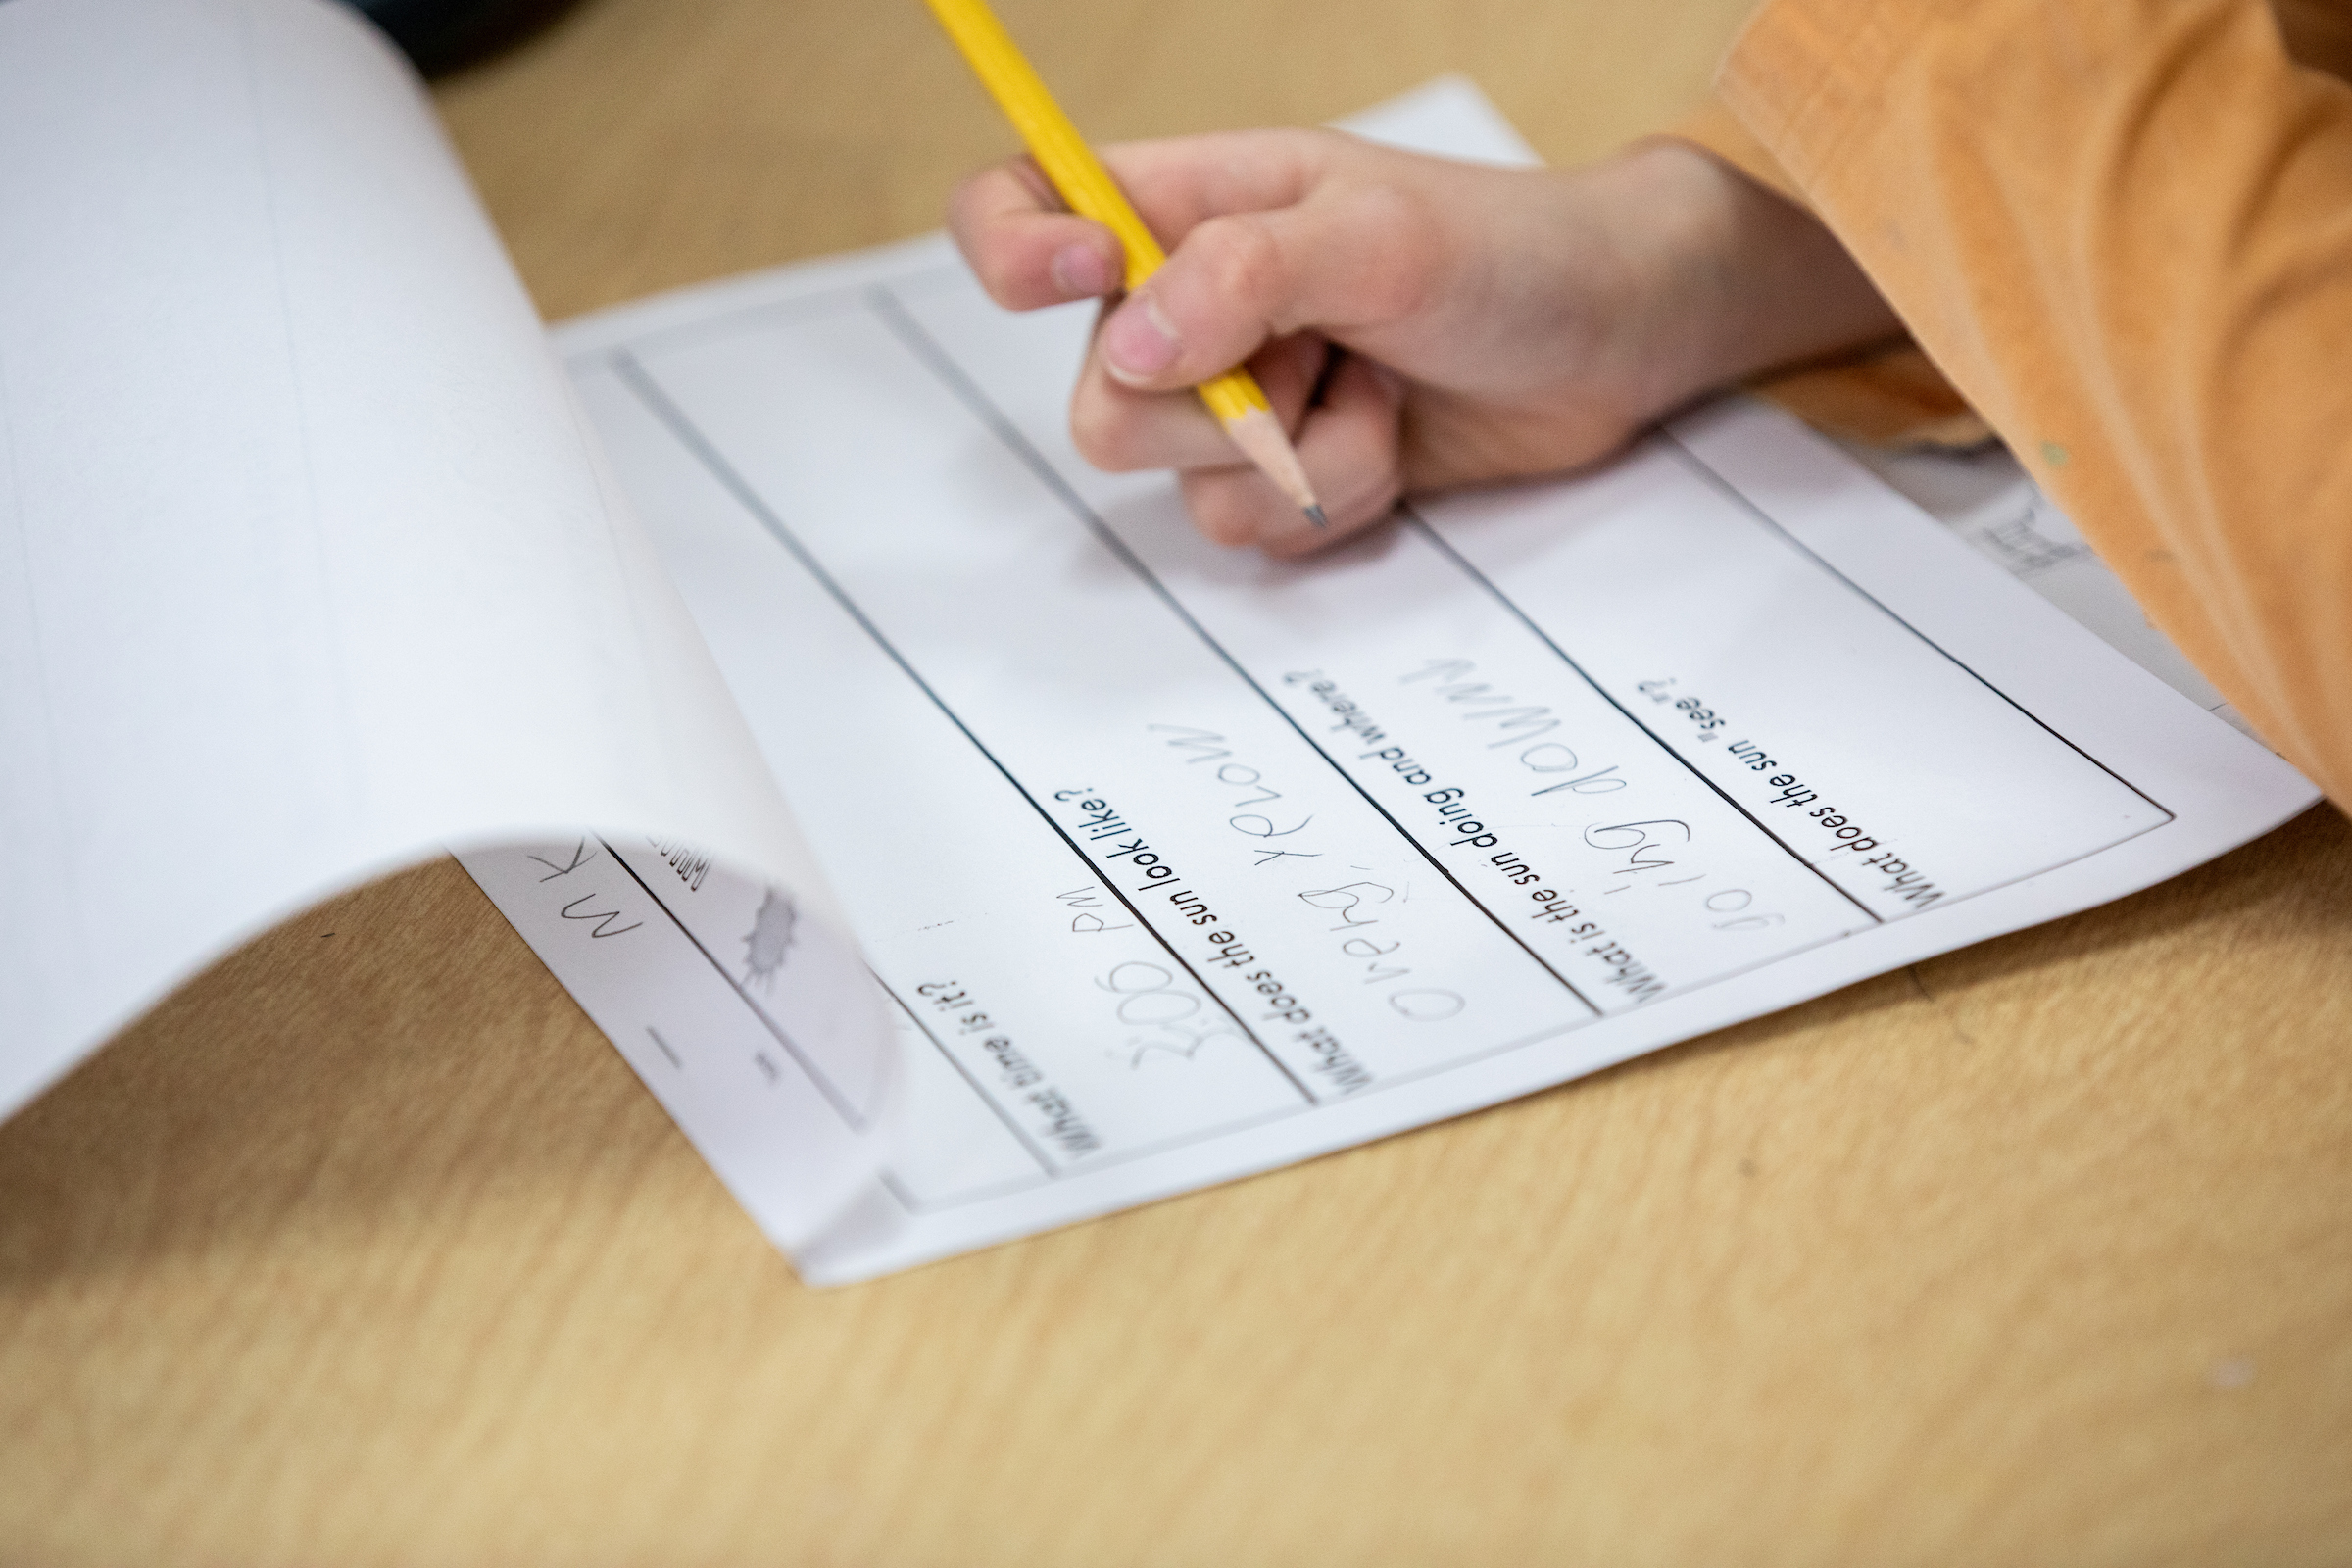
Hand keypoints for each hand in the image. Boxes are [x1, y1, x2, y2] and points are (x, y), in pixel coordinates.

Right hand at [949, 130, 1901, 554]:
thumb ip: (1244, 275)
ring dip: (1301, 456)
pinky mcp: (1281, 474)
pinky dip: (1331, 499)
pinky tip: (1391, 440)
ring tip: (1379, 386)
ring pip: (1180, 485)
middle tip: (1322, 355)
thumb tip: (1130, 343)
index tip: (1091, 275)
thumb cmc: (1506, 249)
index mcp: (1182, 204)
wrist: (1611, 342)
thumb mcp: (1379, 235)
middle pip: (1099, 403)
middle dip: (1220, 410)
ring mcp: (1231, 399)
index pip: (1018, 207)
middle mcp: (1183, 306)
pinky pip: (1248, 532)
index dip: (1014, 252)